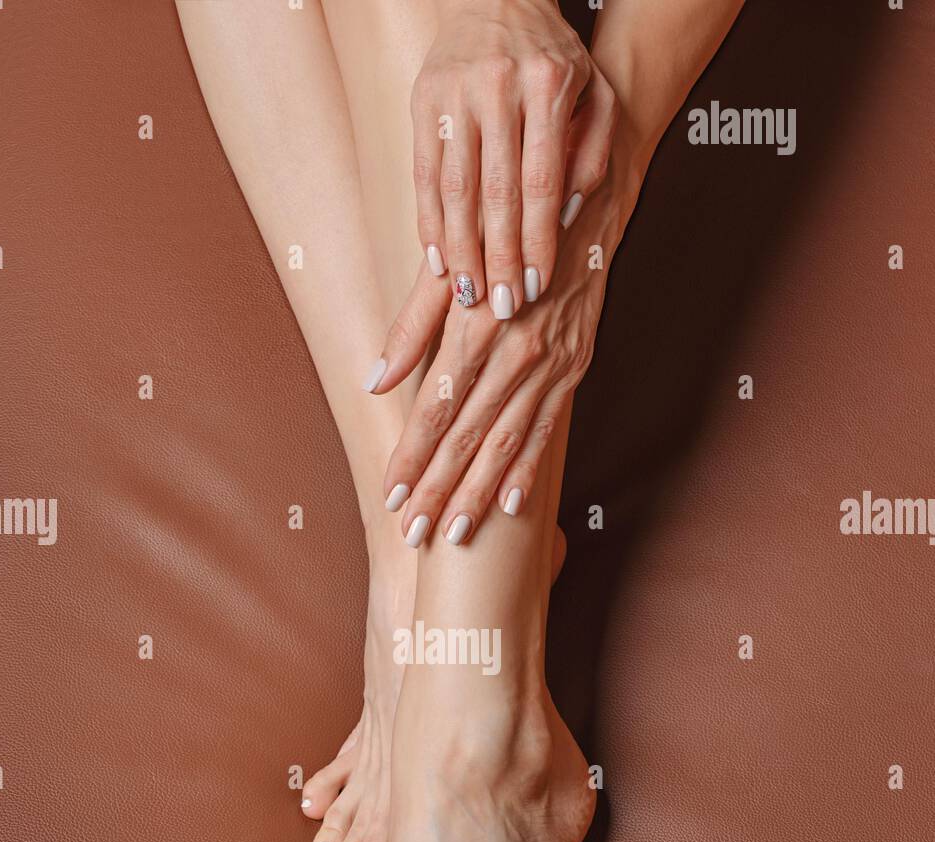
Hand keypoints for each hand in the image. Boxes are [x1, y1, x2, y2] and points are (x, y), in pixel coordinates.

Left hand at [372, 174, 639, 544]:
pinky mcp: (577, 364)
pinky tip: (511, 507)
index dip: (411, 456)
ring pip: (507, 442)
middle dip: (436, 490)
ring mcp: (552, 361)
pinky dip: (530, 469)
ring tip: (453, 534)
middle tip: (412, 535)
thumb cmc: (507, 218)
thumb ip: (413, 322)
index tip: (389, 496)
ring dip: (478, 493)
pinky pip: (549, 428)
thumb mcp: (454, 260)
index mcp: (479, 324)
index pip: (435, 407)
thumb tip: (375, 379)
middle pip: (468, 436)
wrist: (588, 183)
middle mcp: (517, 350)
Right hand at [412, 0, 615, 317]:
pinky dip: (429, 221)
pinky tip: (437, 260)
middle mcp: (498, 88)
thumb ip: (593, 151)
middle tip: (501, 307)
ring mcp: (455, 94)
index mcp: (547, 85)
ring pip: (456, 188)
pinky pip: (424, 174)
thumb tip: (566, 217)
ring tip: (468, 295)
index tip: (536, 286)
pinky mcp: (423, 101)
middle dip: (498, 258)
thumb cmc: (555, 56)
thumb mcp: (596, 92)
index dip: (536, 241)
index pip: (541, 182)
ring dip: (460, 249)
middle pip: (497, 193)